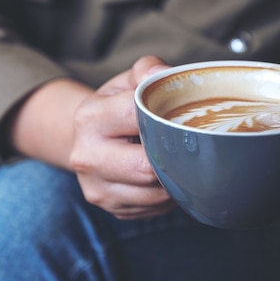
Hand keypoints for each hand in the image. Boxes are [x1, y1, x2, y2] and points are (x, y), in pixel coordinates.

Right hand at [70, 56, 175, 219]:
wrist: (88, 140)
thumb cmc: (114, 108)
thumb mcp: (126, 82)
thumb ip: (147, 70)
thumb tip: (164, 74)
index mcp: (90, 118)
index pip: (140, 118)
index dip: (169, 117)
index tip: (187, 117)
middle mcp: (87, 156)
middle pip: (147, 166)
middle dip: (173, 156)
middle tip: (192, 145)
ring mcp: (97, 189)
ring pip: (155, 193)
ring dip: (175, 179)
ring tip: (179, 161)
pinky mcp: (111, 210)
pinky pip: (153, 208)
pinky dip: (167, 195)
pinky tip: (165, 177)